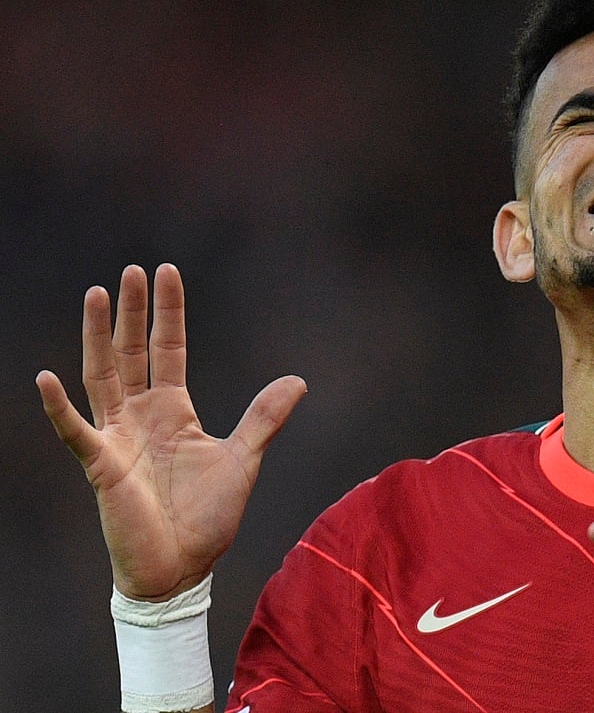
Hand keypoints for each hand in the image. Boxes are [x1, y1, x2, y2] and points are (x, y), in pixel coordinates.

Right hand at [36, 264, 305, 600]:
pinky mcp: (102, 467)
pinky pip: (76, 432)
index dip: (168, 314)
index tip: (167, 273)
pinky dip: (60, 408)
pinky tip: (48, 377)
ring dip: (98, 337)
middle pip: (132, 353)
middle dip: (132, 313)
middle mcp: (140, 417)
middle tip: (132, 271)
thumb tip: (298, 381)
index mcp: (173, 412)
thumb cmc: (205, 518)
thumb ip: (264, 419)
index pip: (168, 350)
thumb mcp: (243, 459)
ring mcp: (117, 439)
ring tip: (98, 295)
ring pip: (102, 376)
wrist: (183, 569)